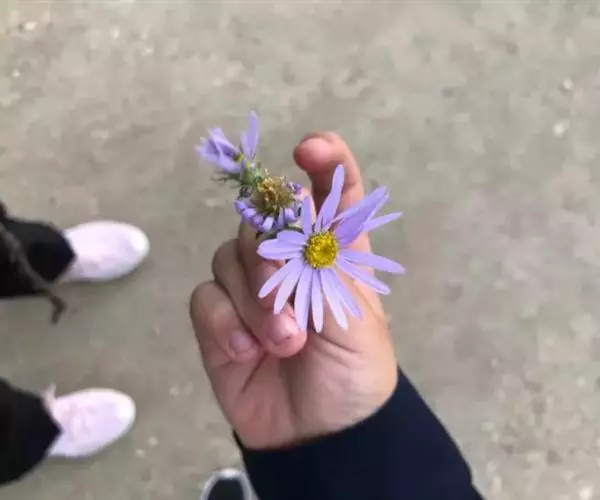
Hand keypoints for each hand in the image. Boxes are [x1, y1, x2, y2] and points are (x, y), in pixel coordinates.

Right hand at [190, 133, 397, 448]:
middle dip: (269, 255)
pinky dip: (224, 324)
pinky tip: (248, 352)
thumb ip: (323, 259)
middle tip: (289, 300)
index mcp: (333, 250)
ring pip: (228, 257)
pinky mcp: (219, 318)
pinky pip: (204, 297)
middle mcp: (288, 257)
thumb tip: (292, 201)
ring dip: (253, 301)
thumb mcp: (355, 315)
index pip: (331, 191)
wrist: (319, 431)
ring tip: (283, 343)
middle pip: (260, 218)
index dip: (325, 162)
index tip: (311, 150)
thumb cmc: (353, 370)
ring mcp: (250, 287)